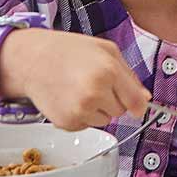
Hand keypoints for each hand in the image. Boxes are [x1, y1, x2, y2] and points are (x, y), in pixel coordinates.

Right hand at [0, 28, 149, 130]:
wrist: (31, 60)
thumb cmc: (68, 51)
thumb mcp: (106, 50)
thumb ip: (130, 75)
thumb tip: (145, 100)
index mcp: (108, 72)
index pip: (136, 102)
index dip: (138, 103)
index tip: (136, 104)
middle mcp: (94, 93)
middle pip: (121, 111)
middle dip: (113, 99)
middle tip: (95, 83)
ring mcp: (79, 111)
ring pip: (105, 120)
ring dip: (97, 109)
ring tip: (80, 89)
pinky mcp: (67, 123)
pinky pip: (87, 125)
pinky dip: (82, 116)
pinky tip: (70, 98)